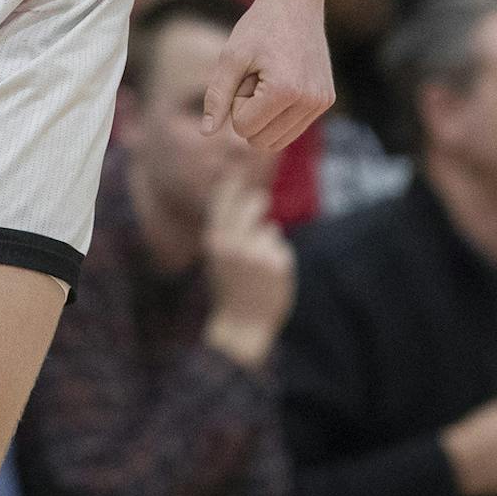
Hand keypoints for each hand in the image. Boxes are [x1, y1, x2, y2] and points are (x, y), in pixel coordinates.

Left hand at [201, 0, 332, 151]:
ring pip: (278, 140)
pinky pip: (292, 129)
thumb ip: (217, 96)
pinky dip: (278, 113)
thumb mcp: (231, 57)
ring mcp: (321, 103)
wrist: (296, 3)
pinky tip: (281, 82)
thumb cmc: (258, 27)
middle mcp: (310, 102)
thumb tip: (206, 133)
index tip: (245, 73)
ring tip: (267, 79)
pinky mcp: (326, 101)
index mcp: (285, 91)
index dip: (235, 102)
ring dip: (263, 114)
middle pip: (261, 140)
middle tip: (255, 77)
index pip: (243, 128)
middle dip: (249, 112)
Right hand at [201, 169, 293, 366]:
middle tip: (260, 198)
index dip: (232, 183)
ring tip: (258, 267)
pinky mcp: (277, 264)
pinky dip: (279, 259)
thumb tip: (246, 200)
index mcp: (215, 241)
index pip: (223, 202)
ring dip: (268, 242)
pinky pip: (281, 249)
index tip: (238, 169)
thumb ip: (226, 232)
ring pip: (269, 230)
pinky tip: (269, 277)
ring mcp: (256, 253)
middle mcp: (234, 243)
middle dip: (256, 202)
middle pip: (251, 206)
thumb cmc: (228, 289)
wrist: (241, 326)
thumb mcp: (217, 258)